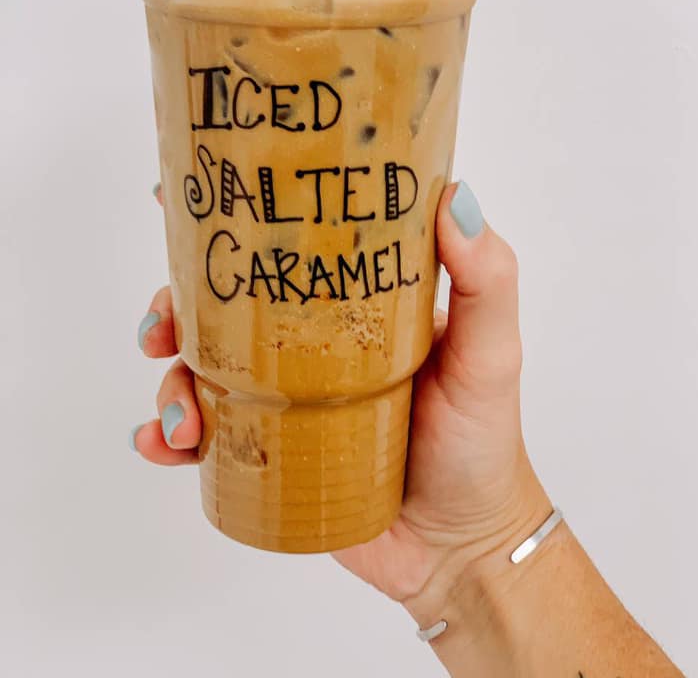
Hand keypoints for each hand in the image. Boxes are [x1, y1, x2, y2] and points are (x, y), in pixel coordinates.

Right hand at [131, 180, 549, 609]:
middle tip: (161, 328)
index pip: (285, 249)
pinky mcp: (269, 457)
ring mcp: (284, 402)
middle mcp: (308, 345)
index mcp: (351, 305)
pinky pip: (206, 439)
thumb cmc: (481, 440)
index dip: (230, 224)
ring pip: (202, 371)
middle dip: (177, 308)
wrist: (461, 546)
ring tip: (181, 417)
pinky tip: (166, 447)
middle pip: (224, 308)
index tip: (181, 203)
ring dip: (170, 382)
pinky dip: (170, 438)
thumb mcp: (491, 351)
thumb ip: (487, 278)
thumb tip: (455, 196)